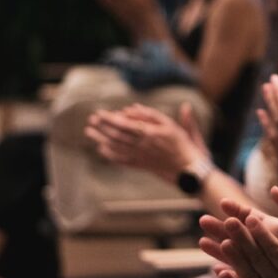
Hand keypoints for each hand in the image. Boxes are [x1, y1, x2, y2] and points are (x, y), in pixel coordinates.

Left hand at [84, 103, 206, 181]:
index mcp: (150, 133)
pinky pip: (121, 160)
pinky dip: (109, 155)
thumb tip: (131, 108)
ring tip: (89, 132)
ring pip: (116, 147)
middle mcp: (142, 145)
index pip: (125, 125)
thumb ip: (151, 115)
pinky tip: (101, 149)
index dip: (111, 119)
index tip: (99, 113)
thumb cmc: (182, 144)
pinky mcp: (140, 165)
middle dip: (102, 127)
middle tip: (91, 120)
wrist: (188, 168)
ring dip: (101, 139)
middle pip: (117, 135)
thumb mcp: (170, 124)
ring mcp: (140, 156)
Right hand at [200, 186, 277, 267]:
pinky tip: (217, 270)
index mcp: (275, 230)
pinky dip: (231, 273)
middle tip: (203, 221)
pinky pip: (244, 277)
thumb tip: (273, 190)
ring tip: (202, 243)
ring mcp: (265, 264)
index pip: (251, 218)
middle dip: (220, 227)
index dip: (237, 210)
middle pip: (239, 235)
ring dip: (219, 249)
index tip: (223, 203)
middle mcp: (266, 245)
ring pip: (237, 255)